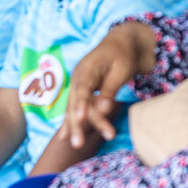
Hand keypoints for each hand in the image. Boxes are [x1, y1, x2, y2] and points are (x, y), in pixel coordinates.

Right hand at [63, 22, 156, 148]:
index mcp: (87, 68)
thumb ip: (109, 89)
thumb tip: (104, 109)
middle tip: (78, 143)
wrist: (121, 42)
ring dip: (75, 126)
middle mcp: (78, 77)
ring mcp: (78, 84)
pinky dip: (71, 121)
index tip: (80, 119)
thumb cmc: (123, 55)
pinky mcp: (82, 91)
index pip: (82, 89)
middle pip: (75, 103)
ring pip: (73, 108)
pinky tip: (64, 136)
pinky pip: (75, 108)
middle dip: (77, 124)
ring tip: (75, 145)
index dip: (80, 105)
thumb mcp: (121, 70)